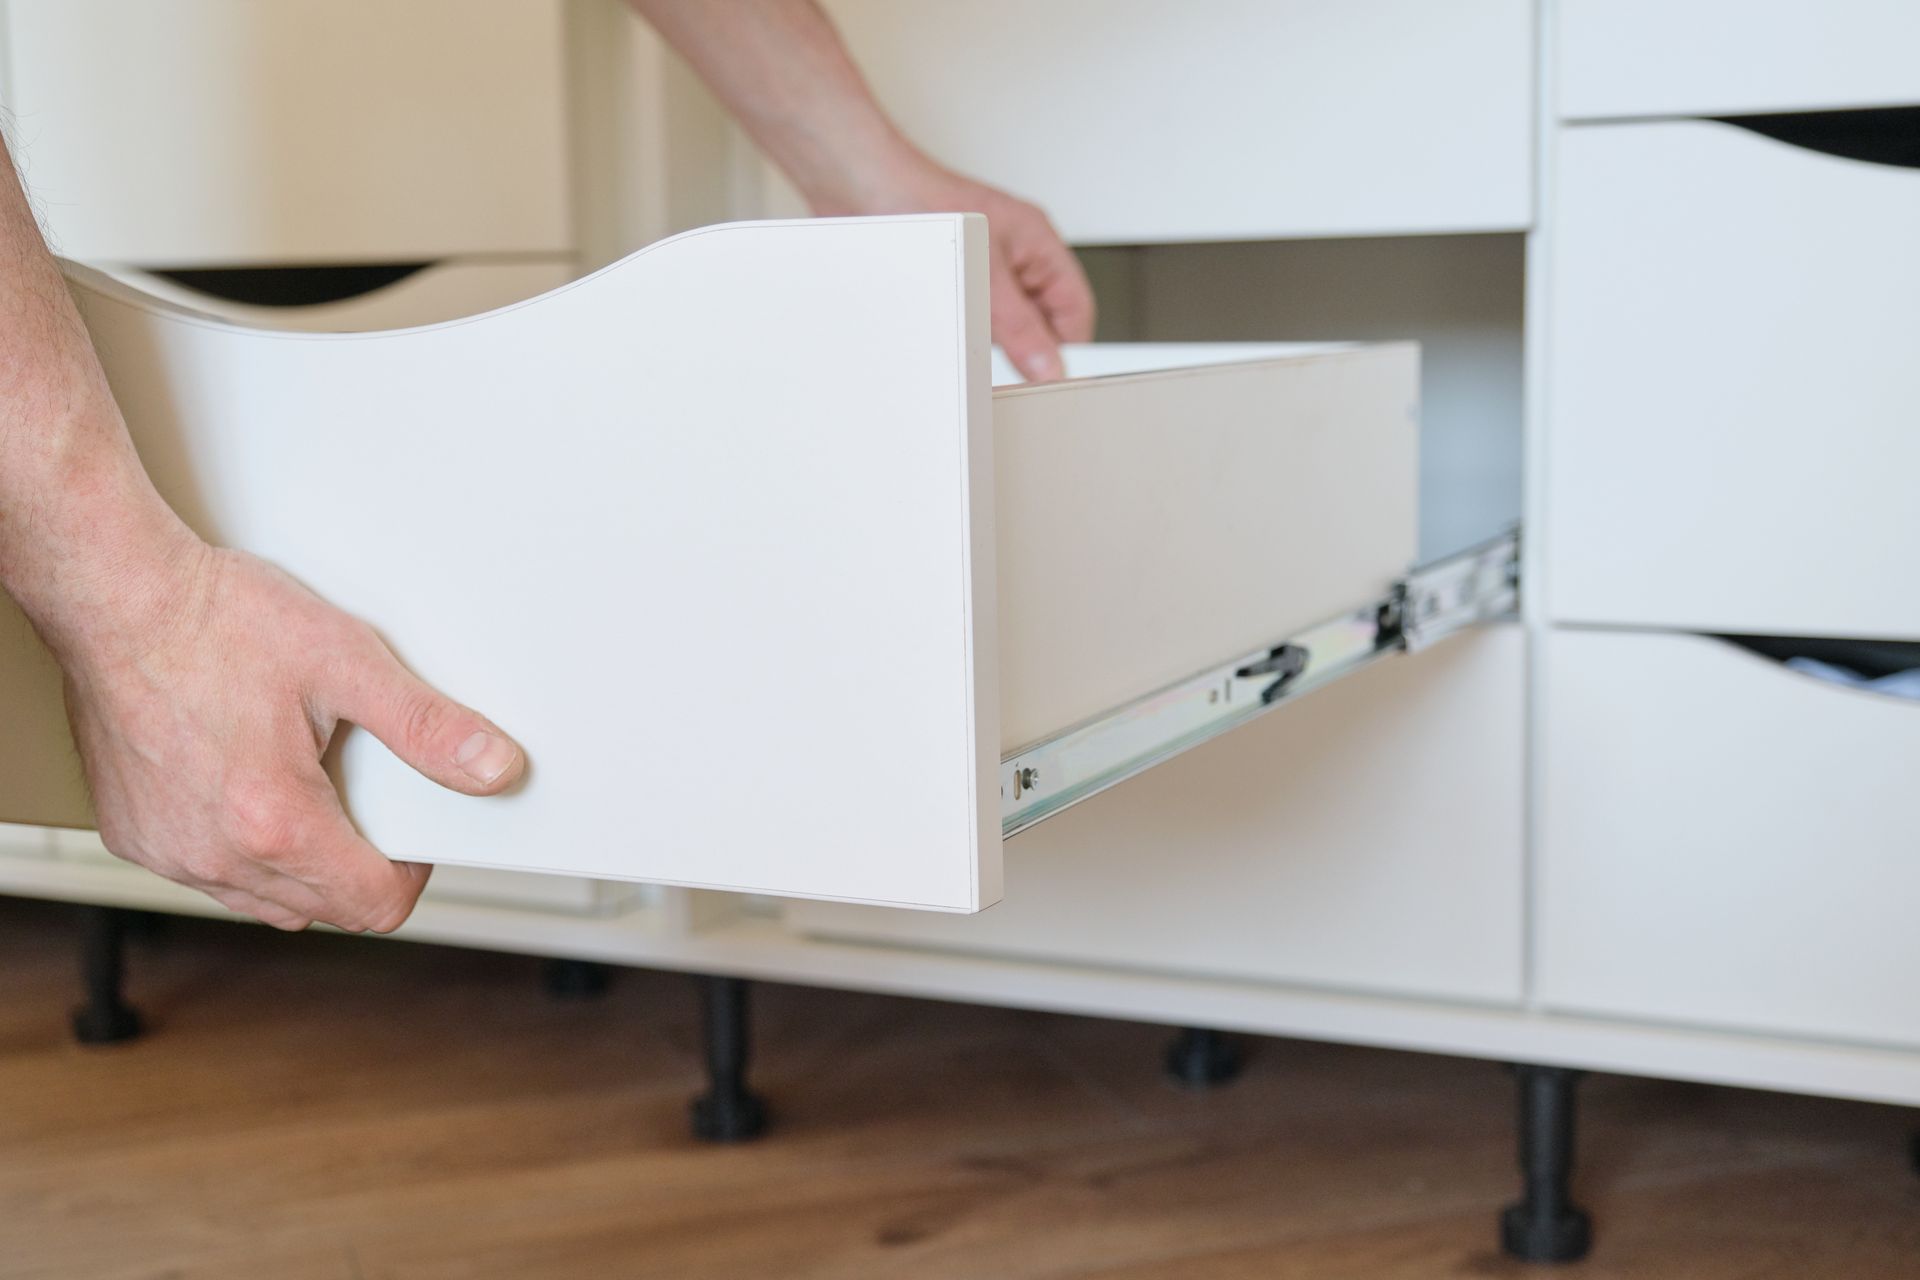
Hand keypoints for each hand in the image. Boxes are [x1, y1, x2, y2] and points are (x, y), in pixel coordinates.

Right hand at [55, 535, 524, 932]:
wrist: (114, 592)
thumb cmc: (215, 619)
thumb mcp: (347, 661)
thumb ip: (428, 726)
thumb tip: (494, 766)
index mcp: (275, 822)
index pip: (374, 905)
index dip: (411, 869)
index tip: (412, 826)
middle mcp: (213, 854)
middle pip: (324, 910)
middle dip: (360, 865)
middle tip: (361, 791)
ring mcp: (166, 850)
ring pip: (266, 901)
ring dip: (303, 863)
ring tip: (306, 783)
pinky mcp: (132, 835)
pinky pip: (210, 875)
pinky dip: (244, 849)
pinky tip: (249, 786)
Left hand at [624, 0, 1095, 381]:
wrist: (832, 165)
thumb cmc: (894, 193)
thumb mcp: (966, 264)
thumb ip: (1007, 321)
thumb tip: (1040, 366)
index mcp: (1031, 243)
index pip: (1073, 312)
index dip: (1064, 353)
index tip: (1047, 391)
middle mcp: (1002, 251)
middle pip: (1035, 322)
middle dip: (1020, 357)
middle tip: (1003, 394)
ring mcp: (966, 260)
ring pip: (989, 324)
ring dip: (976, 350)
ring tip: (958, 375)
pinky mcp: (927, 266)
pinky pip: (950, 316)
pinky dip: (944, 338)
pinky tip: (924, 352)